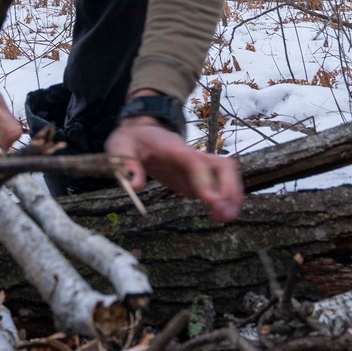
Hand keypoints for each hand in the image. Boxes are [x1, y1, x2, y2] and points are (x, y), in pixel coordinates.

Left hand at [104, 119, 242, 222]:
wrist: (138, 132)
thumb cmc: (129, 140)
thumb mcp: (119, 148)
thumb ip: (127, 166)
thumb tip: (135, 186)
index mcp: (172, 148)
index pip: (194, 161)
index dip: (205, 179)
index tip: (210, 200)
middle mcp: (190, 155)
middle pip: (222, 165)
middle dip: (229, 188)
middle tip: (224, 213)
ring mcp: (196, 166)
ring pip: (226, 174)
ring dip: (231, 195)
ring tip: (225, 218)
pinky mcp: (195, 177)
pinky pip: (217, 186)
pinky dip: (223, 200)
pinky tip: (216, 216)